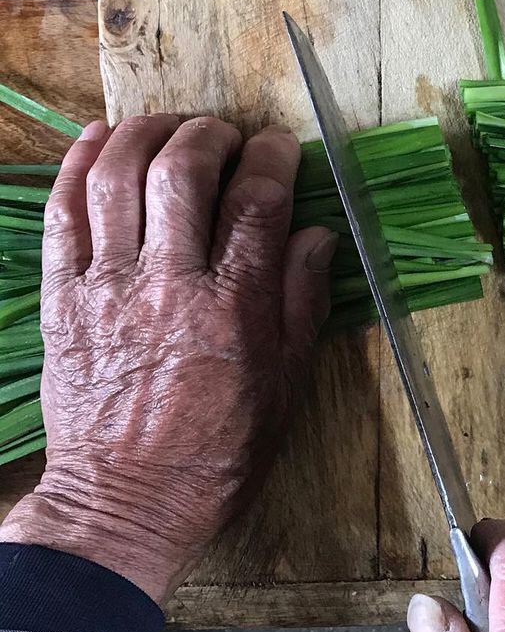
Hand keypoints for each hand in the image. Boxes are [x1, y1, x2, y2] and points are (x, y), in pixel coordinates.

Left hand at [0, 115, 336, 603]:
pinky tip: (99, 140)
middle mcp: (169, 286)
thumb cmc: (216, 455)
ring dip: (145, 134)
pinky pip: (62, 213)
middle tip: (224, 135)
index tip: (279, 147)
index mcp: (234, 309)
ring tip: (167, 127)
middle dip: (209, 136)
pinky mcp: (62, 299)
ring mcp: (107, 288)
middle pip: (184, 173)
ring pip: (118, 178)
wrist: (123, 504)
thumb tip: (314, 234)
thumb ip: (300, 303)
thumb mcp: (285, 389)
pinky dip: (78, 165)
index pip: (257, 203)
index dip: (272, 159)